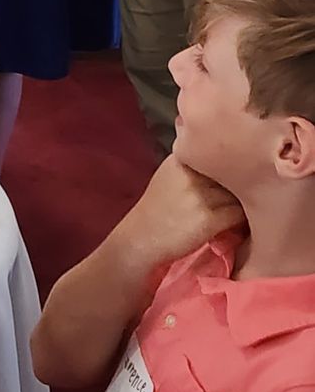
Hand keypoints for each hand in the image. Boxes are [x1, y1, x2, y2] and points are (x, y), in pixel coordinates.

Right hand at [123, 156, 244, 271]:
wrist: (140, 239)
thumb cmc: (156, 210)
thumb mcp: (169, 176)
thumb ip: (193, 165)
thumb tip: (227, 162)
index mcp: (181, 158)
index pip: (220, 152)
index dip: (233, 163)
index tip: (241, 173)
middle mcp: (190, 172)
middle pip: (233, 170)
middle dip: (244, 181)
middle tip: (250, 193)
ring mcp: (200, 195)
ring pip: (241, 192)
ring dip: (248, 201)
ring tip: (250, 209)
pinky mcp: (209, 219)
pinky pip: (239, 214)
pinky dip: (243, 219)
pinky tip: (241, 224)